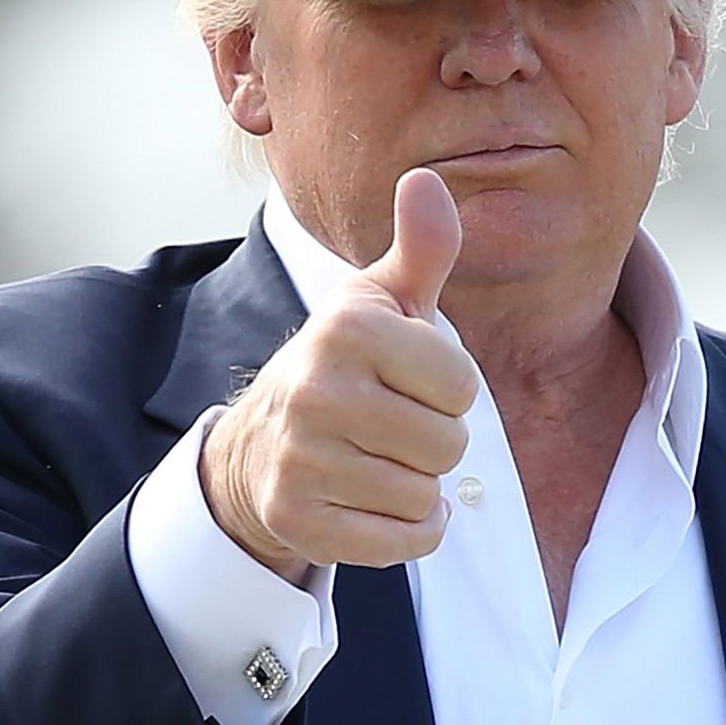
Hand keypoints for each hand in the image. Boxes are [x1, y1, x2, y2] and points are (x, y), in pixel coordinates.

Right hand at [199, 168, 477, 580]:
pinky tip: (378, 505)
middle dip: (435, 443)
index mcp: (348, 329)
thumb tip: (428, 181)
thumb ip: (421, 249)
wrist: (262, 444)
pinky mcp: (299, 520)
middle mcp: (317, 390)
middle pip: (449, 445)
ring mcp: (302, 460)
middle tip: (392, 427)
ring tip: (378, 462)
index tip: (410, 384)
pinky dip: (407, 533)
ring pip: (424, 495)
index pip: (462, 387)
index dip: (450, 392)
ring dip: (417, 488)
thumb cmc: (345, 365)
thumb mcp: (382, 301)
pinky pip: (402, 543)